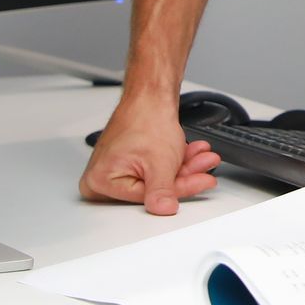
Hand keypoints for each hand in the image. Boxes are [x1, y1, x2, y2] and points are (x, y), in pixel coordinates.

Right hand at [78, 96, 219, 214]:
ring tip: (203, 157)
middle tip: (205, 166)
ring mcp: (115, 168)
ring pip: (158, 177)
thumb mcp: (159, 163)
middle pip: (153, 188)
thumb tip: (163, 210)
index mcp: (99, 182)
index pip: (147, 198)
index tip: (201, 182)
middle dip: (184, 175)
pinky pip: (155, 168)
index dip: (180, 188)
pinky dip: (175, 161)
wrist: (150, 94)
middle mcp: (101, 178)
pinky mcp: (127, 161)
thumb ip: (161, 191)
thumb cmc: (146, 119)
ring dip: (184, 167)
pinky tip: (193, 153)